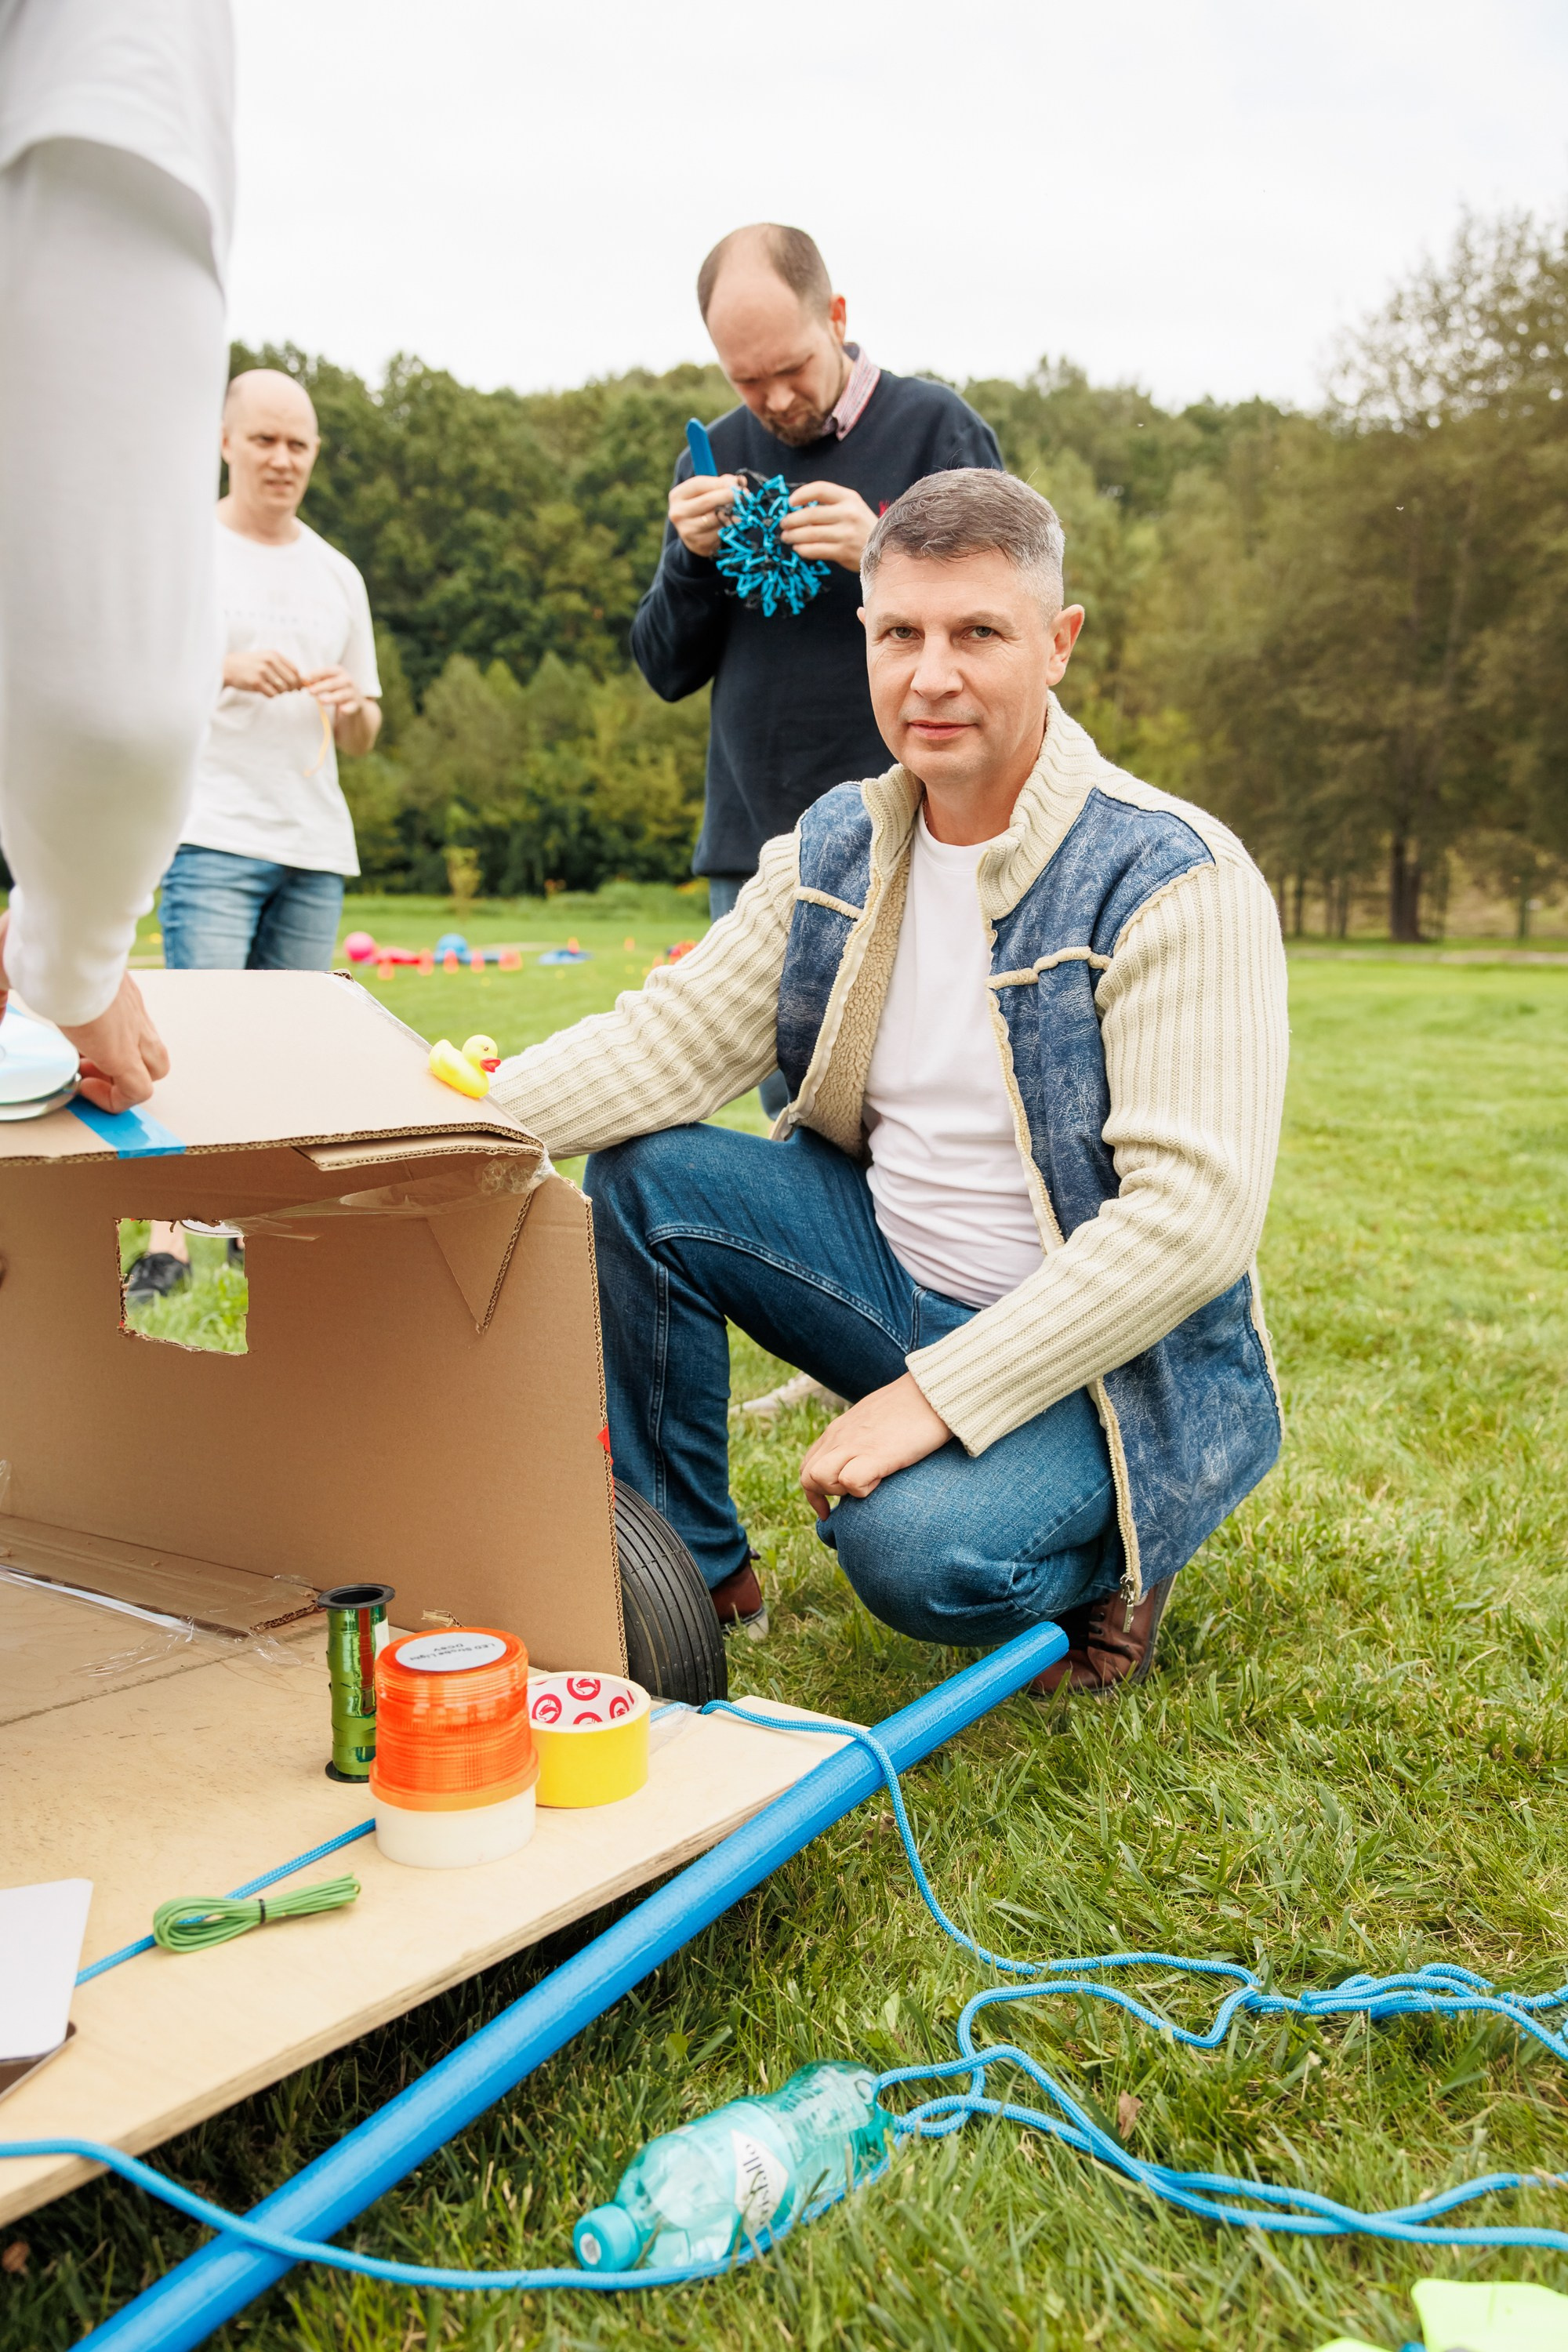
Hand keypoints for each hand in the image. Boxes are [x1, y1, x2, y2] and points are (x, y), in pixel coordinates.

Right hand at [0, 910, 167, 1109]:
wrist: (62, 941)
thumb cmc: (40, 942)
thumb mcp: (17, 967)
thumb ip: (3, 993)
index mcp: (112, 987)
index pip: (130, 1020)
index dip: (106, 1041)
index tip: (78, 1046)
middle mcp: (130, 1009)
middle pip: (152, 1046)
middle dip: (124, 1065)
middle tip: (86, 1065)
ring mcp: (132, 1030)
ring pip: (156, 1068)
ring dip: (124, 1082)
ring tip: (87, 1076)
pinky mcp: (122, 1051)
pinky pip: (139, 1091)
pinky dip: (118, 1099)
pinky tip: (85, 1087)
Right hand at [224, 648, 303, 695]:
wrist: (227, 667)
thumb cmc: (249, 665)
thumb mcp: (265, 659)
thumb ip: (281, 667)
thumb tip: (301, 682)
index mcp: (274, 655)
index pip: (295, 670)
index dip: (298, 680)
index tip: (296, 687)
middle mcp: (269, 661)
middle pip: (291, 680)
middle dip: (290, 688)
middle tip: (283, 690)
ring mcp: (263, 671)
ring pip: (282, 688)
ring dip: (279, 692)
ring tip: (270, 687)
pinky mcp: (256, 682)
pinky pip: (272, 694)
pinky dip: (270, 695)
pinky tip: (263, 690)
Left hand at [301, 665, 362, 716]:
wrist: (355, 700)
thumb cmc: (336, 688)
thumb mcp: (328, 681)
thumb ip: (316, 680)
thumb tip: (302, 680)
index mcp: (339, 672)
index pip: (327, 671)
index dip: (316, 674)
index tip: (305, 678)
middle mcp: (347, 680)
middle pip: (333, 683)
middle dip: (321, 687)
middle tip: (310, 691)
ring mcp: (353, 693)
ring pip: (342, 695)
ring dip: (332, 698)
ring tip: (321, 701)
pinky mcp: (356, 705)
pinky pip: (351, 707)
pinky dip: (347, 708)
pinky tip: (342, 710)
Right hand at [669, 472, 743, 558]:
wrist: (694, 534)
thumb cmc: (702, 507)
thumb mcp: (707, 491)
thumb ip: (722, 483)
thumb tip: (741, 482)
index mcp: (677, 495)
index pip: (699, 484)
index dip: (720, 483)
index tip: (737, 484)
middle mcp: (678, 513)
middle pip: (706, 501)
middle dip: (728, 496)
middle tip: (744, 495)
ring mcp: (687, 530)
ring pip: (715, 518)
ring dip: (732, 514)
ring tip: (742, 511)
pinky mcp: (698, 544)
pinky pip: (719, 533)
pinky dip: (729, 527)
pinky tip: (734, 524)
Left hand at [780, 481, 877, 572]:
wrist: (885, 549)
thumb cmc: (862, 527)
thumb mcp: (852, 507)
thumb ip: (830, 504)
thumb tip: (798, 508)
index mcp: (849, 498)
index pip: (820, 489)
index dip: (801, 494)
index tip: (790, 502)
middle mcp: (848, 513)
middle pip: (810, 514)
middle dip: (791, 520)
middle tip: (783, 524)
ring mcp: (846, 533)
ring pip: (810, 534)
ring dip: (793, 536)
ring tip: (787, 537)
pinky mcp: (843, 551)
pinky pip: (815, 550)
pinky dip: (803, 549)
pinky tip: (798, 548)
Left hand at [799, 1373, 950, 1519]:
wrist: (932, 1392)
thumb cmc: (909, 1408)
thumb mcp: (872, 1420)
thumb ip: (858, 1437)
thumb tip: (858, 1458)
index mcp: (838, 1430)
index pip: (807, 1466)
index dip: (814, 1492)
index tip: (829, 1509)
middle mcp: (840, 1437)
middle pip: (807, 1476)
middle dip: (824, 1495)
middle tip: (851, 1493)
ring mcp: (855, 1444)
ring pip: (819, 1478)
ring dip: (839, 1490)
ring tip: (866, 1483)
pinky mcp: (877, 1454)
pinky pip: (850, 1481)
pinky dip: (862, 1489)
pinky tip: (880, 1480)